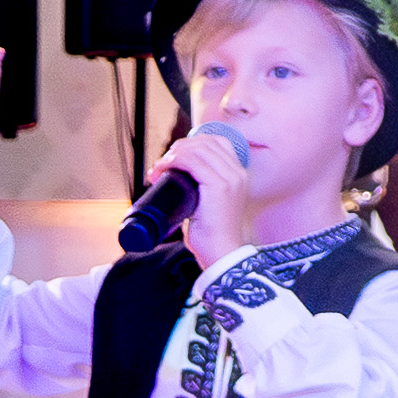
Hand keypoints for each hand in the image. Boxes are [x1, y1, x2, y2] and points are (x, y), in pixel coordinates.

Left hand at [159, 123, 259, 264]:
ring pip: (197, 149)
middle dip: (179, 148)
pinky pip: (192, 161)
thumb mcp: (210, 204)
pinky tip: (162, 170)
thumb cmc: (210, 234)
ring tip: (158, 170)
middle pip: (206, 142)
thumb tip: (177, 177)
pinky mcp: (219, 186)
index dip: (192, 144)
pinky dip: (174, 161)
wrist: (220, 254)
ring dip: (172, 154)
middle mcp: (238, 173)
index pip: (216, 143)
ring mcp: (231, 178)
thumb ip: (202, 189)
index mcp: (239, 175)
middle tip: (162, 165)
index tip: (174, 158)